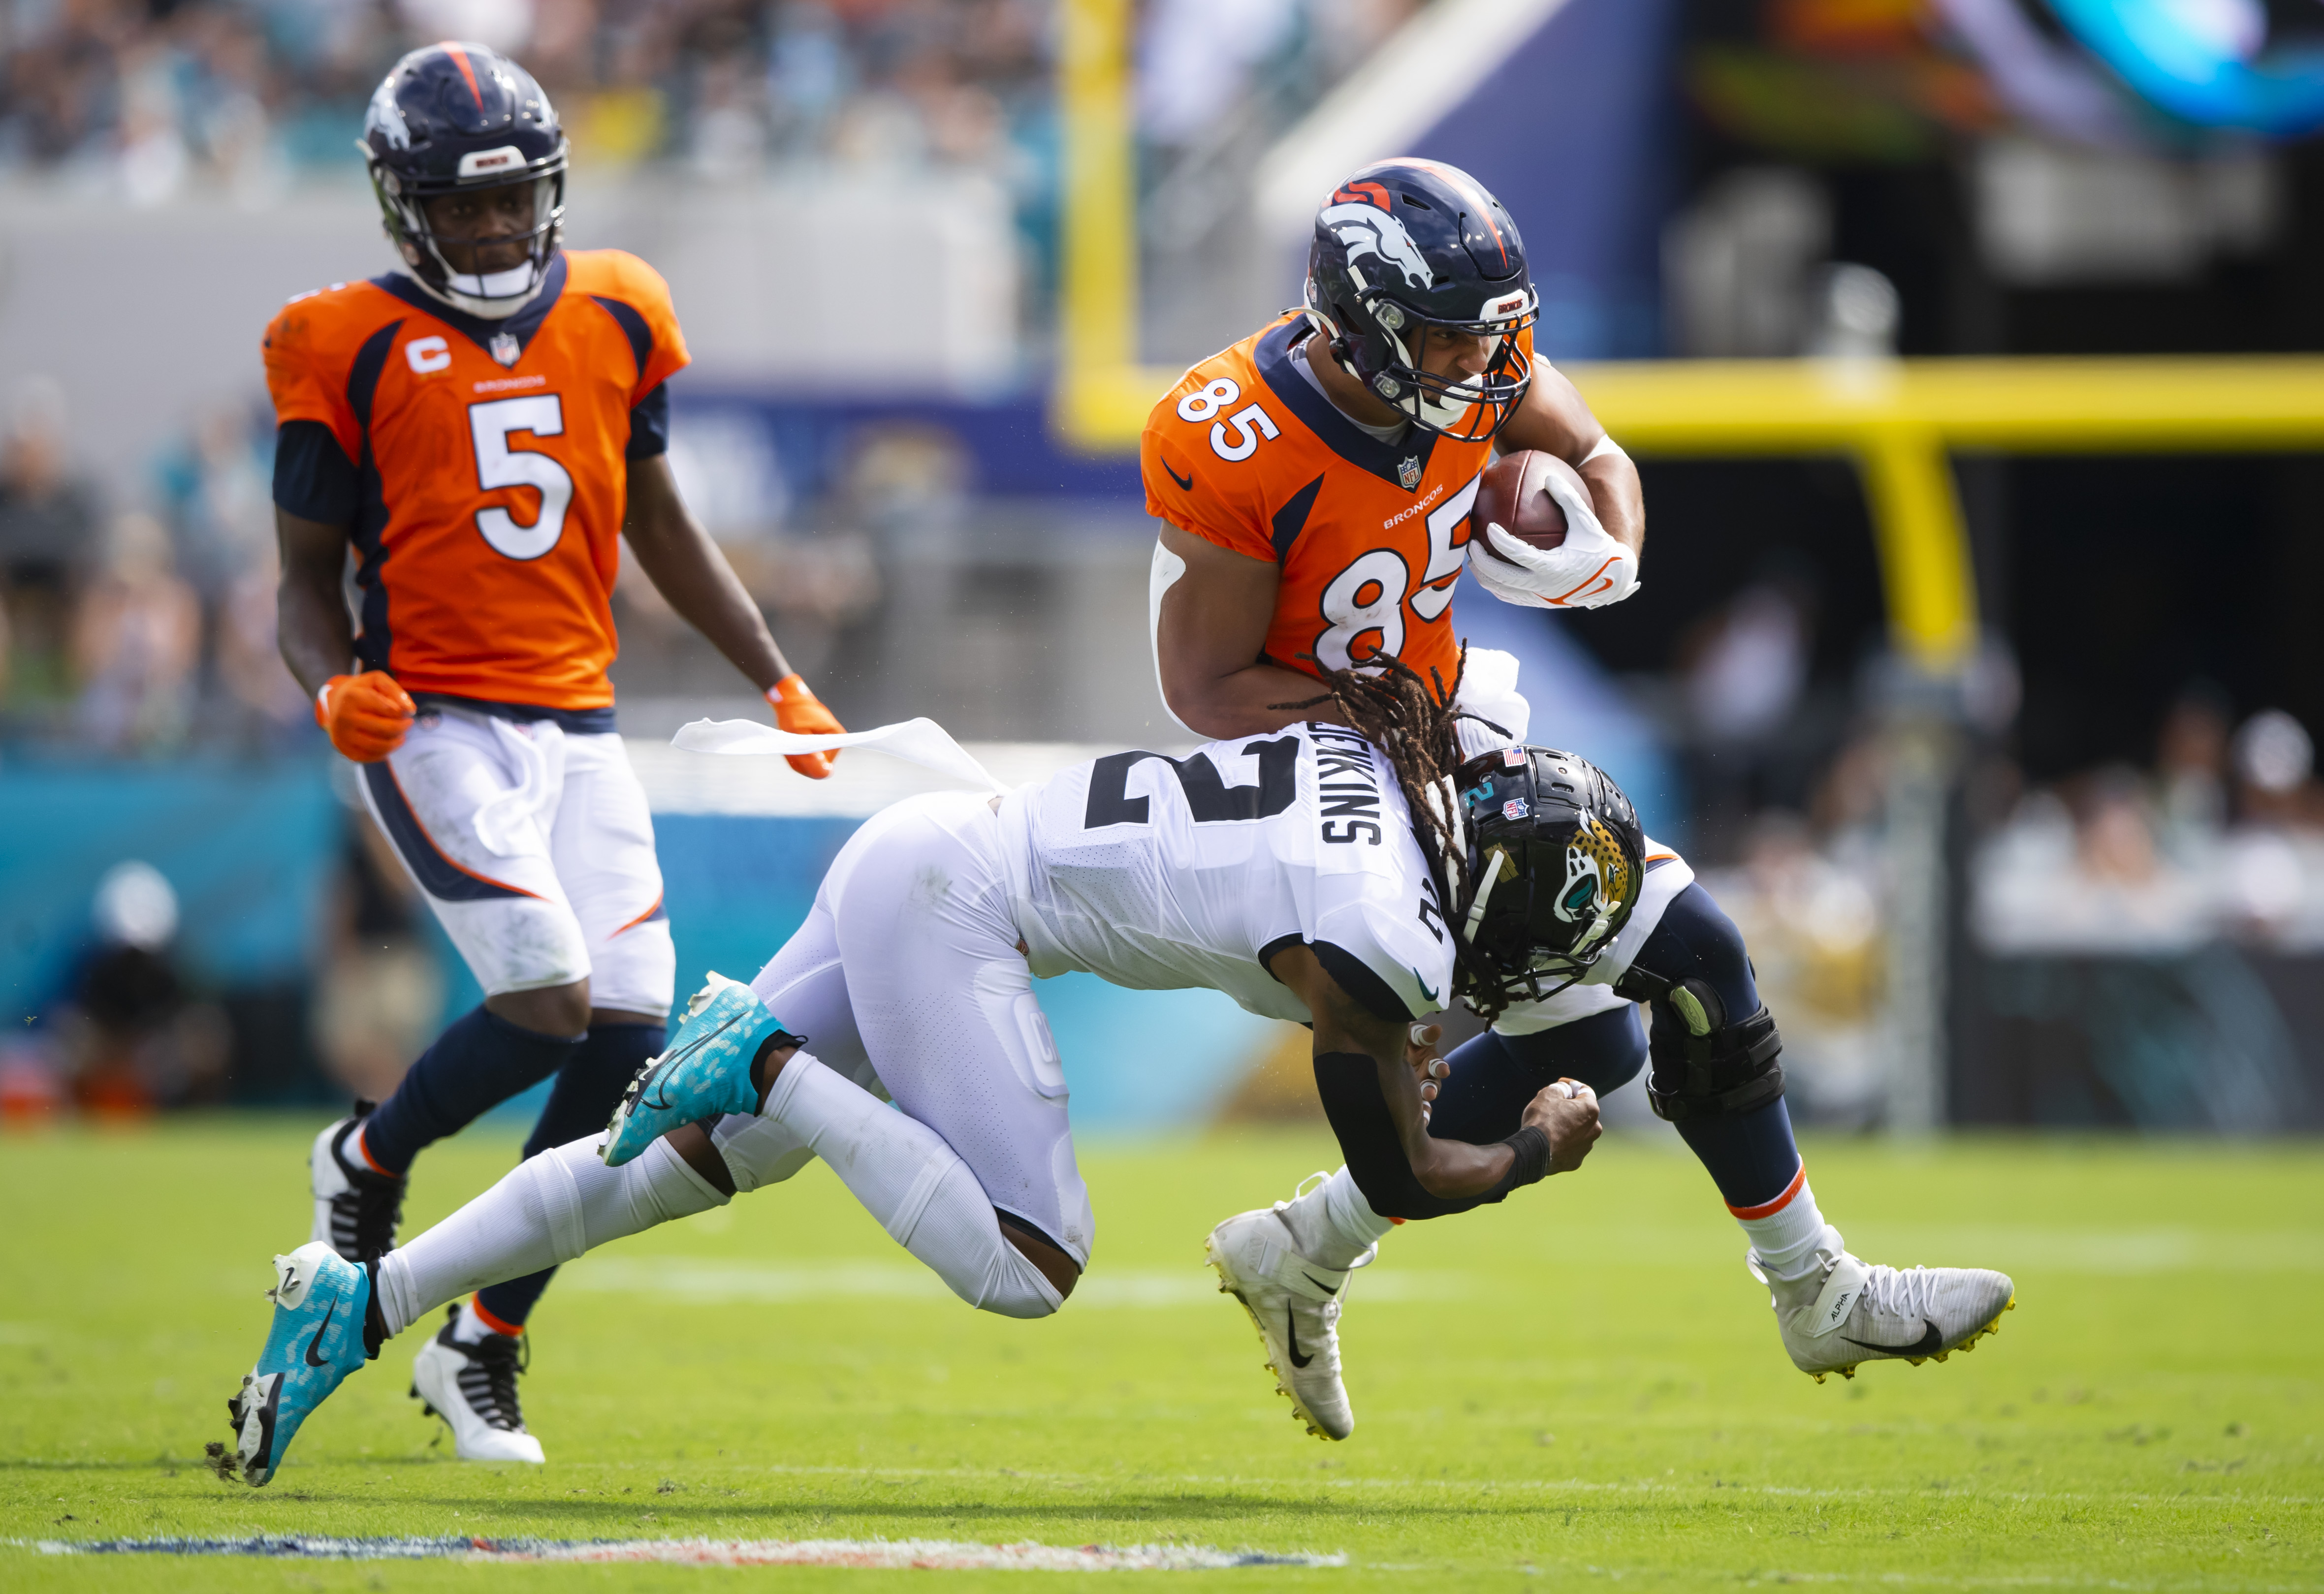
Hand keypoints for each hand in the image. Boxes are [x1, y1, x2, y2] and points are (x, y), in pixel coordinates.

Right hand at [315, 671, 414, 761]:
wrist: (335, 704)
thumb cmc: (361, 691)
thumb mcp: (376, 680)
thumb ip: (396, 691)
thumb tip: (410, 710)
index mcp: (352, 697)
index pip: (389, 709)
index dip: (404, 711)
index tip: (408, 711)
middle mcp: (344, 717)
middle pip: (388, 729)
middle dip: (404, 727)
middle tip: (408, 722)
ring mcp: (343, 735)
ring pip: (381, 746)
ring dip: (398, 741)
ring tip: (401, 734)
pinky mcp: (344, 750)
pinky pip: (372, 756)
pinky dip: (386, 751)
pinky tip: (388, 742)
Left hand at [766, 674, 844, 778]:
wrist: (790, 697)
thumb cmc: (794, 712)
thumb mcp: (797, 734)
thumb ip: (810, 755)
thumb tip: (825, 773)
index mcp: (836, 738)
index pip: (824, 767)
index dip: (807, 765)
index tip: (795, 752)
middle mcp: (837, 741)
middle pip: (819, 765)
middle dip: (803, 760)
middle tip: (792, 744)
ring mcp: (829, 741)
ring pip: (814, 761)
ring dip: (800, 756)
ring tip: (793, 740)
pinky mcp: (822, 741)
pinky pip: (811, 755)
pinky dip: (800, 751)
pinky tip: (794, 740)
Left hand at [1407, 1021, 1449, 1126]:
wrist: (1383, 1051)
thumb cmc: (1401, 1040)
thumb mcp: (1410, 1035)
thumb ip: (1422, 1034)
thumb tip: (1437, 1029)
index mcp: (1429, 1060)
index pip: (1437, 1065)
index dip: (1440, 1068)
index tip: (1443, 1071)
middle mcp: (1427, 1076)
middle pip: (1434, 1086)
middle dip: (1432, 1090)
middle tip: (1429, 1093)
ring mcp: (1419, 1089)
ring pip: (1425, 1101)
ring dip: (1425, 1107)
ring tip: (1422, 1113)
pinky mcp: (1410, 1100)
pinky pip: (1416, 1111)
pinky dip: (1417, 1117)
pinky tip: (1414, 1122)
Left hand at [1465, 467, 1638, 610]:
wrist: (1612, 580)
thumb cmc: (1598, 546)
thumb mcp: (1587, 521)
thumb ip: (1569, 499)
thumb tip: (1550, 477)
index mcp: (1554, 568)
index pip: (1519, 555)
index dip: (1501, 542)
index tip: (1488, 528)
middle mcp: (1544, 587)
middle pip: (1503, 578)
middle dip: (1483, 562)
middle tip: (1472, 545)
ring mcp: (1541, 598)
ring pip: (1504, 592)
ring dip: (1486, 578)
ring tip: (1474, 562)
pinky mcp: (1541, 603)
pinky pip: (1513, 597)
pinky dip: (1499, 587)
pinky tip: (1490, 574)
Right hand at [1521, 1078, 1602, 1174]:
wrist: (1533, 1151)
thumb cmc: (1542, 1120)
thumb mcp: (1548, 1093)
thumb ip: (1560, 1088)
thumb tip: (1564, 1090)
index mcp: (1591, 1110)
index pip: (1585, 1091)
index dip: (1571, 1085)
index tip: (1562, 1084)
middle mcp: (1594, 1129)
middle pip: (1583, 1113)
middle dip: (1570, 1107)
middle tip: (1553, 1105)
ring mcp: (1586, 1147)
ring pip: (1578, 1131)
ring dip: (1567, 1126)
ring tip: (1549, 1125)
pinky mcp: (1575, 1161)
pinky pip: (1570, 1147)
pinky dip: (1563, 1142)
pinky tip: (1550, 1140)